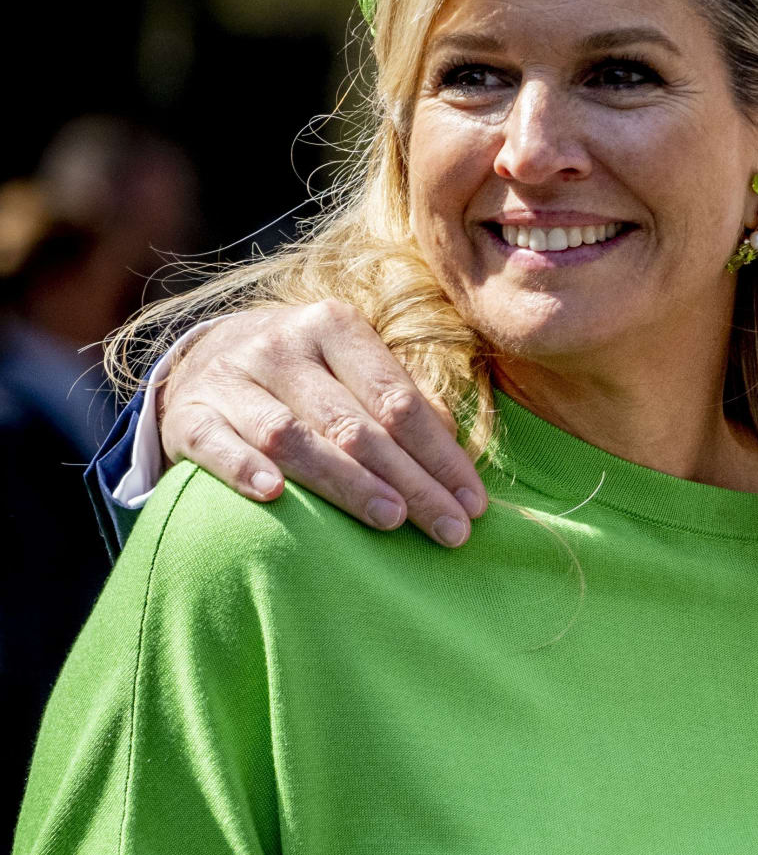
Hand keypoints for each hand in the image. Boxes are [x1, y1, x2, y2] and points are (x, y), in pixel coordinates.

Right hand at [157, 301, 484, 542]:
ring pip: (292, 436)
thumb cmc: (306, 376)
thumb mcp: (353, 369)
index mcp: (333, 326)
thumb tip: (454, 442)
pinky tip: (274, 494)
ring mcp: (229, 378)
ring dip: (345, 481)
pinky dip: (243, 468)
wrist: (202, 360)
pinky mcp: (186, 414)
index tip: (474, 503)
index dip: (440, 454)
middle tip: (450, 528)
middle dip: (410, 481)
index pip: (397, 399)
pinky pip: (216, 444)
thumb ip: (403, 400)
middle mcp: (279, 346)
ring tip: (390, 519)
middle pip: (354, 424)